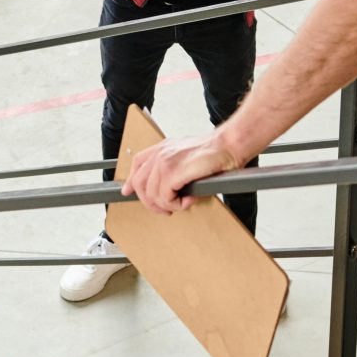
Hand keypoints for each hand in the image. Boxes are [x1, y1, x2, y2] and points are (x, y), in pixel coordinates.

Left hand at [123, 132, 237, 214]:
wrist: (228, 146)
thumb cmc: (215, 154)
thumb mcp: (187, 158)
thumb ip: (174, 171)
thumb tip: (168, 193)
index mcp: (162, 148)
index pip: (137, 163)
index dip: (131, 181)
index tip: (128, 192)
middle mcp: (160, 153)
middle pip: (140, 184)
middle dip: (151, 202)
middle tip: (166, 210)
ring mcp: (165, 161)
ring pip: (152, 194)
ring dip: (167, 205)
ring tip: (182, 204)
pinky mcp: (173, 171)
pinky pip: (165, 197)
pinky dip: (176, 204)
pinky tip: (188, 201)